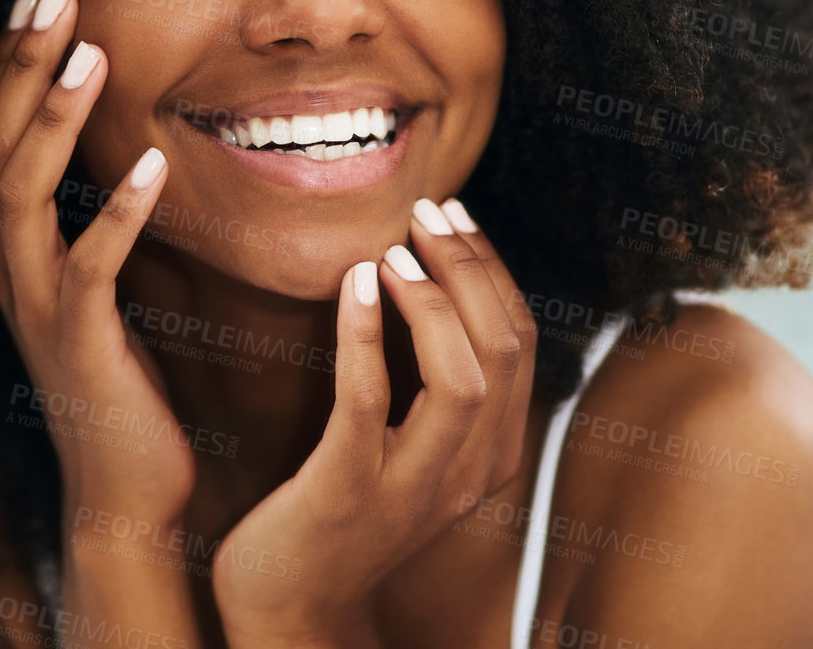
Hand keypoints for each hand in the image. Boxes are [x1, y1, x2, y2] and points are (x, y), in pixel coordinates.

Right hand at [0, 0, 195, 525]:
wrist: (122, 492)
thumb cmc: (120, 380)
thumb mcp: (96, 286)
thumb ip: (90, 219)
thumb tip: (119, 147)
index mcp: (8, 247)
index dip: (1, 66)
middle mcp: (7, 267)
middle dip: (19, 65)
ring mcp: (36, 306)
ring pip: (23, 194)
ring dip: (53, 119)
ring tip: (91, 54)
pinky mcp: (79, 344)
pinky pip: (90, 267)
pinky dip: (117, 212)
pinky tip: (150, 162)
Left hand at [211, 197, 537, 646]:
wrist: (293, 600)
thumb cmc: (345, 505)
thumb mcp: (414, 449)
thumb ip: (437, 386)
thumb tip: (437, 279)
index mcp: (490, 455)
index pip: (519, 345)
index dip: (492, 271)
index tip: (453, 216)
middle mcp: (467, 474)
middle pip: (502, 352)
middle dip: (469, 268)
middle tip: (426, 211)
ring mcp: (412, 487)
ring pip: (459, 379)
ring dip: (430, 301)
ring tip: (394, 250)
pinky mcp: (347, 491)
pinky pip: (367, 403)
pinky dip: (365, 335)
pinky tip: (354, 283)